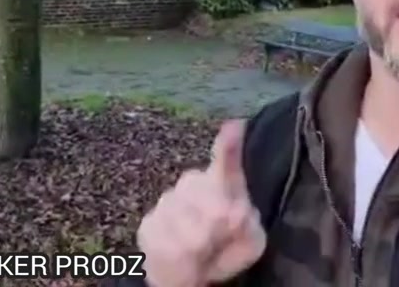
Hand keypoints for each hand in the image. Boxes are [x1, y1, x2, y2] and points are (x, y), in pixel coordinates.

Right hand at [137, 119, 266, 286]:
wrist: (189, 273)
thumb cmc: (224, 250)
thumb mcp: (249, 242)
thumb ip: (248, 226)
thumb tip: (238, 209)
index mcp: (223, 184)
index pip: (226, 163)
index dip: (229, 146)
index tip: (234, 126)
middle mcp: (193, 184)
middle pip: (212, 206)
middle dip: (221, 229)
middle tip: (220, 240)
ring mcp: (168, 202)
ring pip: (192, 232)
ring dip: (202, 248)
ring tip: (203, 251)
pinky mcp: (149, 225)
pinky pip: (170, 248)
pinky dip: (182, 262)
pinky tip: (185, 259)